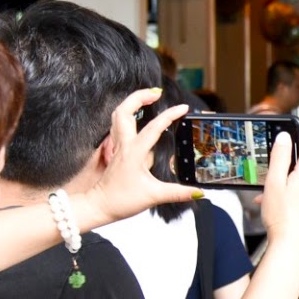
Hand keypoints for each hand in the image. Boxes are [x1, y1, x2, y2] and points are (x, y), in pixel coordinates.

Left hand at [77, 90, 197, 226]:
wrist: (99, 206)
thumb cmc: (121, 200)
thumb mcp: (155, 196)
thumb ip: (179, 192)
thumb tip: (199, 193)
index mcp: (134, 152)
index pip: (154, 126)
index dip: (170, 115)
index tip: (184, 108)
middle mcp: (124, 145)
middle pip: (124, 110)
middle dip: (139, 97)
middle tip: (157, 92)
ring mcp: (117, 146)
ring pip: (118, 115)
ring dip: (131, 103)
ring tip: (147, 98)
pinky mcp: (115, 151)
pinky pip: (119, 126)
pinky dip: (128, 115)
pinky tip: (137, 118)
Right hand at [260, 106, 298, 260]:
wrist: (293, 247)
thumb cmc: (281, 217)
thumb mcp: (273, 183)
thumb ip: (279, 157)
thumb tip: (283, 137)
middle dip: (288, 166)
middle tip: (270, 180)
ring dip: (290, 182)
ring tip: (271, 199)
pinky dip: (296, 193)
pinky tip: (283, 206)